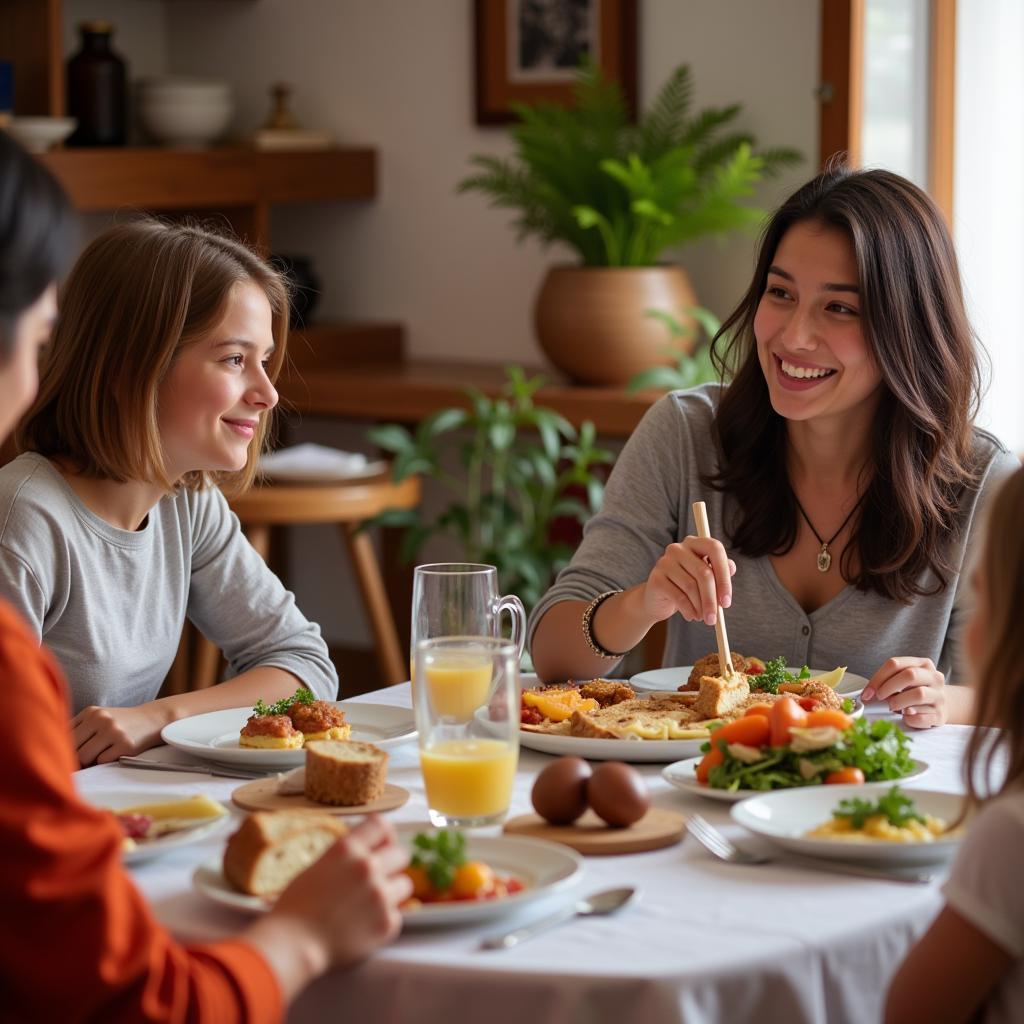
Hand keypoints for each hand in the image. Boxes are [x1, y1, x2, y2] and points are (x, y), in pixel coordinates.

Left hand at [71, 703, 170, 765]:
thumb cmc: (119, 723)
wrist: (152, 719)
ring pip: (85, 757)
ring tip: (100, 754)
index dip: (64, 748)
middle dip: (76, 757)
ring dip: (90, 761)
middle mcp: (101, 719)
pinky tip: (115, 753)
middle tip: (85, 758)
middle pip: (72, 748)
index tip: (69, 754)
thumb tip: (56, 754)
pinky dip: (105, 761)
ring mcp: (114, 732)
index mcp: (91, 712)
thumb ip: (78, 730)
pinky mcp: (126, 745)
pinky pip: (103, 761)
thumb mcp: (98, 718)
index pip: (64, 735)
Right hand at [271, 815, 411, 970]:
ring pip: (405, 883)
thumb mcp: (319, 865)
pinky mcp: (387, 923)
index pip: (381, 824)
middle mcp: (367, 867)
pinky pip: (397, 914)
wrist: (293, 944)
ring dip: (392, 891)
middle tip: (378, 877)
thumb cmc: (297, 906)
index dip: (385, 835)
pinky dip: (385, 919)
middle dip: (392, 864)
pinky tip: (365, 925)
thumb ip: (347, 855)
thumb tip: (367, 847)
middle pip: (401, 853)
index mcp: (347, 849)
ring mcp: (380, 895)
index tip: (383, 844)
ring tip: (372, 903)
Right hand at [641, 536, 736, 625]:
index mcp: (694, 543)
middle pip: (703, 572)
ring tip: (703, 617)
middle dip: (712, 599)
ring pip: (691, 586)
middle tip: (715, 618)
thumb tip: (731, 568)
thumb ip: (719, 571)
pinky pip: (678, 596)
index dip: (724, 575)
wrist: (658, 599)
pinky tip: (692, 616)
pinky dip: (688, 610)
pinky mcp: (656, 578)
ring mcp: (665, 562)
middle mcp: (678, 548)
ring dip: (700, 607)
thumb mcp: (705, 579)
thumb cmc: (686, 586)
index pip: (715, 549)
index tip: (726, 601)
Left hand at [862, 657, 946, 727]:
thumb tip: (869, 693)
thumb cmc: (916, 690)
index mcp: (923, 664)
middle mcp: (935, 677)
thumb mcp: (904, 679)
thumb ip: (889, 680)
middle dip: (888, 687)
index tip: (867, 692)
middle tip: (879, 697)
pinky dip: (909, 718)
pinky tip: (906, 716)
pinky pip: (922, 717)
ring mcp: (940, 696)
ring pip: (919, 694)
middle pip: (910, 675)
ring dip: (899, 702)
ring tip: (892, 707)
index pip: (895, 664)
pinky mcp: (940, 715)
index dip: (878, 678)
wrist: (941, 706)